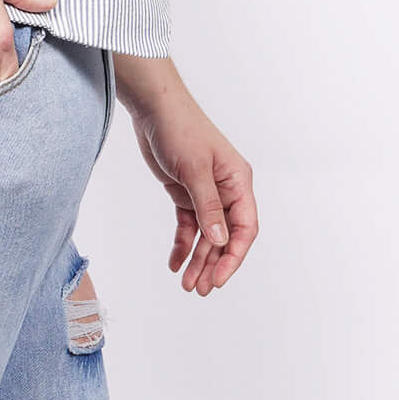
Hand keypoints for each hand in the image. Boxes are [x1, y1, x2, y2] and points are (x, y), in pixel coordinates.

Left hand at [113, 57, 257, 294]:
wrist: (153, 109)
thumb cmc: (180, 129)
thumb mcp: (194, 170)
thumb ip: (208, 206)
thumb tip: (220, 241)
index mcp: (238, 182)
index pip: (245, 228)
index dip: (234, 256)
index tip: (220, 279)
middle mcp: (226, 190)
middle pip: (225, 237)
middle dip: (214, 264)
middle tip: (200, 289)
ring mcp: (205, 193)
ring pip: (206, 236)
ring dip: (198, 260)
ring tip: (187, 284)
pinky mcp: (185, 193)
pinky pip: (188, 226)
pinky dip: (182, 245)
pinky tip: (175, 264)